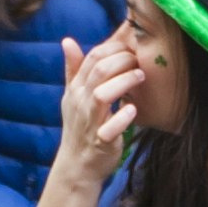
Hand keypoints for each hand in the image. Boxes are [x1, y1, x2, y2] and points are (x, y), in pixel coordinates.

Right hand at [53, 31, 143, 182]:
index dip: (113, 47)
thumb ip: (73, 69)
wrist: (76, 166)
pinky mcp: (101, 142)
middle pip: (98, 72)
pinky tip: (133, 109)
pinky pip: (109, 129)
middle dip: (121, 61)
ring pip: (102, 96)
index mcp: (76, 89)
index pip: (91, 58)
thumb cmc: (79, 127)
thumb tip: (67, 40)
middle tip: (139, 60)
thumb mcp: (72, 96)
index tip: (131, 46)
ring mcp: (90, 122)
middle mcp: (81, 103)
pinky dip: (122, 118)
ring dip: (123, 83)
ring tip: (140, 76)